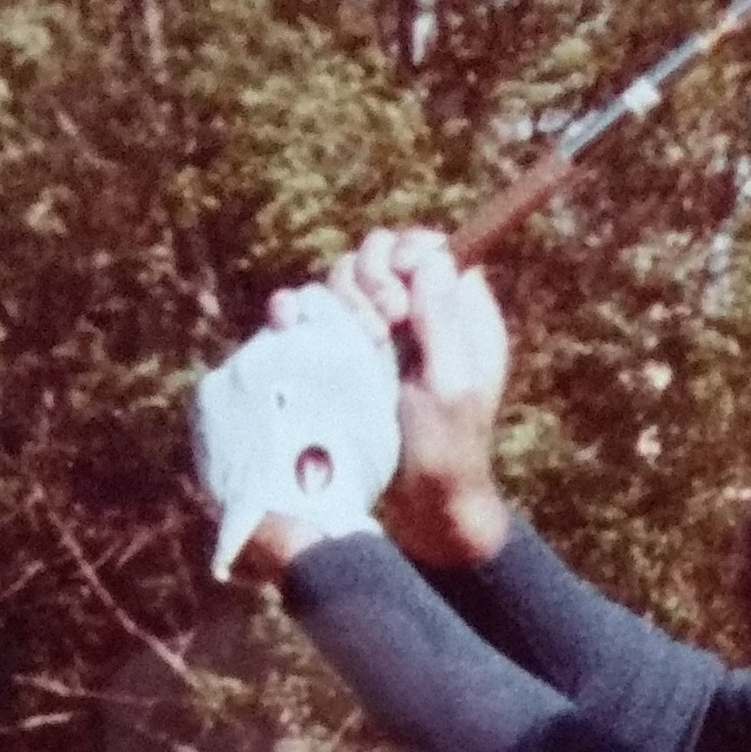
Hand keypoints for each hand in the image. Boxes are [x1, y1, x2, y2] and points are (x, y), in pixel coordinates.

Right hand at [280, 226, 510, 568]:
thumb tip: (434, 256)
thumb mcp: (453, 386)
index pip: (431, 248)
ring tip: (361, 342)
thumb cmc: (446, 451)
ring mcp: (378, 331)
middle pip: (382, 253)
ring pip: (345, 277)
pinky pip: (312, 310)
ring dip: (342, 296)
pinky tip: (290, 321)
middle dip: (372, 276)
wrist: (416, 504)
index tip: (402, 291)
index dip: (409, 254)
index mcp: (460, 314)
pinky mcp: (342, 351)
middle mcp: (419, 314)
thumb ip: (443, 321)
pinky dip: (297, 307)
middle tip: (384, 324)